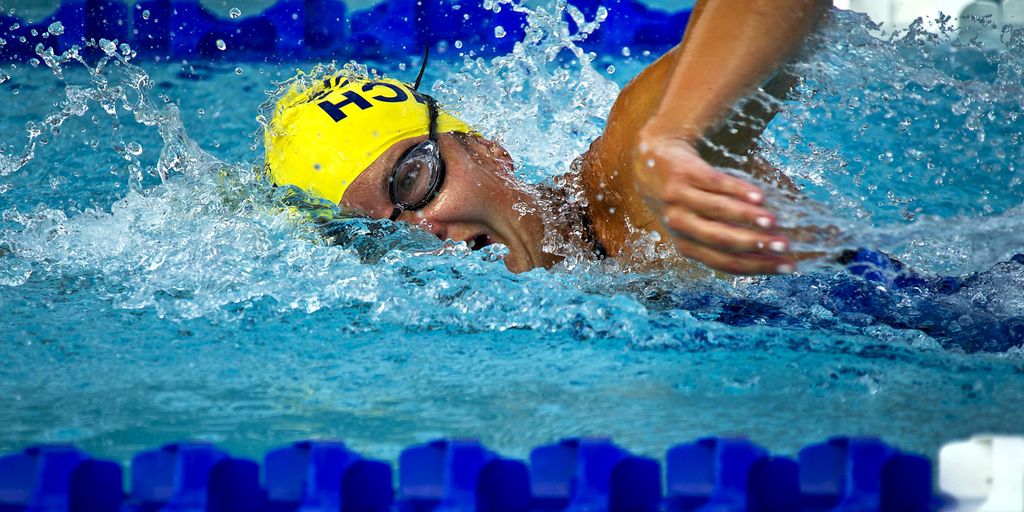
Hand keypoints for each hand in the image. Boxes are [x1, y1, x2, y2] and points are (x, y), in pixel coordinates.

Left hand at [634, 124, 795, 274]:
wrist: (653, 157)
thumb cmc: (684, 196)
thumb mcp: (696, 221)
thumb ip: (728, 233)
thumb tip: (776, 246)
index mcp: (686, 244)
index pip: (725, 262)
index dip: (757, 266)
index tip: (787, 267)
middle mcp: (679, 225)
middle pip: (721, 240)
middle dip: (755, 245)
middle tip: (784, 246)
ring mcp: (679, 198)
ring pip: (717, 212)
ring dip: (748, 218)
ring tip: (774, 222)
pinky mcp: (684, 173)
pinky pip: (714, 184)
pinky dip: (738, 191)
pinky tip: (759, 196)